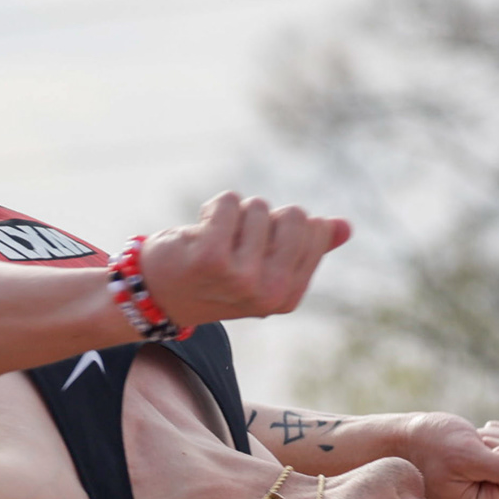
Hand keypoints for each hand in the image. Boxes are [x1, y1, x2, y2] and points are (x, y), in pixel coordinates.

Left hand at [138, 193, 351, 326]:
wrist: (154, 296)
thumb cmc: (212, 275)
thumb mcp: (263, 264)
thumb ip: (305, 247)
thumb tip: (344, 227)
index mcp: (289, 295)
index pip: (313, 228)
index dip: (281, 228)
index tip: (253, 250)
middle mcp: (269, 292)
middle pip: (295, 215)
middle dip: (262, 219)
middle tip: (232, 244)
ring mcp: (241, 278)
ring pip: (259, 207)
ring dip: (233, 216)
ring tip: (211, 243)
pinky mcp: (211, 259)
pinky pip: (229, 202)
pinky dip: (212, 207)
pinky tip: (196, 236)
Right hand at [403, 412, 498, 498]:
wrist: (404, 440)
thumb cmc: (429, 448)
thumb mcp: (468, 456)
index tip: (472, 457)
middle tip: (465, 451)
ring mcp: (493, 495)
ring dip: (496, 440)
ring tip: (463, 448)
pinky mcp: (495, 478)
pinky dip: (497, 436)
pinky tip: (471, 443)